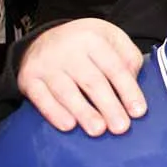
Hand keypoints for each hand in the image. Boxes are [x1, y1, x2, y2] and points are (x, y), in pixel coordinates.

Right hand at [18, 18, 145, 135]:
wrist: (47, 36)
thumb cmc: (88, 44)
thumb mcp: (113, 40)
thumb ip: (128, 60)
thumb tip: (131, 90)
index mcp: (93, 38)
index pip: (115, 67)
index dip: (128, 91)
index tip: (138, 112)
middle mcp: (68, 49)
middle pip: (92, 81)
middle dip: (109, 106)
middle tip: (121, 127)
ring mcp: (46, 63)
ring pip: (67, 91)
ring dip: (84, 112)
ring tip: (98, 130)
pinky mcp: (28, 77)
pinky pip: (41, 97)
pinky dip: (54, 112)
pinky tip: (68, 125)